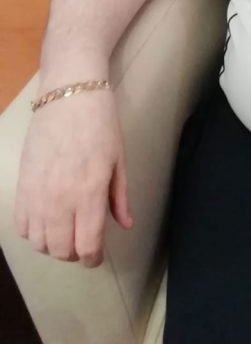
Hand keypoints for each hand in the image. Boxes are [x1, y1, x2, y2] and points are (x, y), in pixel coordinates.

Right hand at [14, 90, 132, 266]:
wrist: (68, 95)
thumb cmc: (101, 124)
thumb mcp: (119, 159)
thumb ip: (120, 196)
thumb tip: (126, 224)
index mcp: (89, 193)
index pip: (87, 245)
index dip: (92, 258)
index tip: (96, 256)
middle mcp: (60, 200)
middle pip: (61, 249)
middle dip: (75, 253)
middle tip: (84, 241)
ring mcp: (37, 194)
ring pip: (39, 242)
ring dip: (53, 244)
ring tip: (66, 231)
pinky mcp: (21, 186)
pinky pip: (21, 226)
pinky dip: (33, 232)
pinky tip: (46, 221)